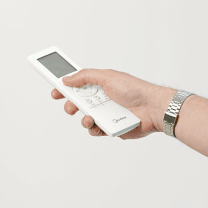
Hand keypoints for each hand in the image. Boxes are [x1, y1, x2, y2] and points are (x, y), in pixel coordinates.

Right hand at [50, 69, 174, 138]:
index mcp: (100, 85)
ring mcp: (106, 114)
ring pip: (85, 118)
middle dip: (70, 104)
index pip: (78, 85)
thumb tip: (67, 79)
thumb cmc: (135, 90)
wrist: (152, 108)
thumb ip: (85, 76)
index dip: (65, 87)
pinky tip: (97, 124)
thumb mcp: (107, 76)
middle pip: (78, 103)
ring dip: (82, 118)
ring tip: (88, 117)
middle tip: (70, 105)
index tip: (55, 90)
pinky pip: (95, 130)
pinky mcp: (110, 128)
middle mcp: (102, 99)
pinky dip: (93, 128)